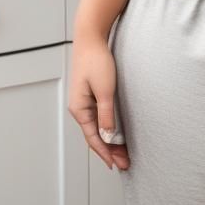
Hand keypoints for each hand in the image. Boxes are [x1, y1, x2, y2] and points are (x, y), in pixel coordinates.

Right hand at [68, 35, 129, 170]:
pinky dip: (107, 129)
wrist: (91, 39)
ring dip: (109, 141)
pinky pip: (98, 118)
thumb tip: (109, 136)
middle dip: (109, 151)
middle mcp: (79, 108)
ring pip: (97, 128)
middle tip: (124, 163)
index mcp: (80, 109)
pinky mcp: (90, 95)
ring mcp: (84, 102)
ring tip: (122, 153)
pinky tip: (115, 133)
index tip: (116, 165)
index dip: (105, 153)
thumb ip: (106, 113)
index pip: (93, 138)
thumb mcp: (105, 89)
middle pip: (95, 136)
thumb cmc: (97, 61)